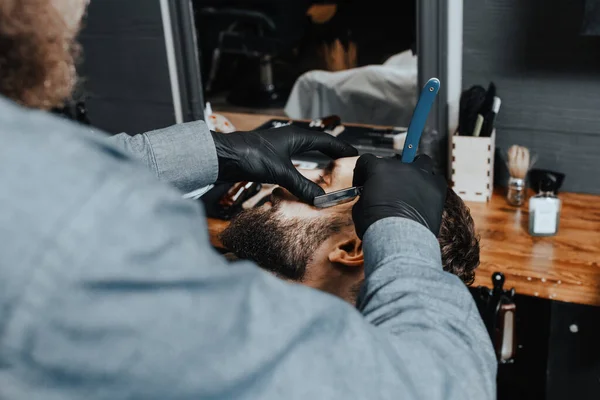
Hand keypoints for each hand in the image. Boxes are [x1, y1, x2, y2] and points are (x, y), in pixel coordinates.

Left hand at [211, 126, 356, 202]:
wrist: (222, 157)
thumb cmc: (250, 156)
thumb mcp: (280, 172)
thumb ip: (302, 185)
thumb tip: (321, 198)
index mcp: (295, 136)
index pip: (324, 140)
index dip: (340, 148)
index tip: (354, 154)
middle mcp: (288, 139)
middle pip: (316, 143)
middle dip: (331, 151)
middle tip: (344, 159)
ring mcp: (277, 147)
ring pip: (303, 151)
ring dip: (316, 157)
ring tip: (328, 166)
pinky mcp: (268, 157)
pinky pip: (292, 160)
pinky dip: (302, 167)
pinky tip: (302, 174)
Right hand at [352, 154, 446, 237]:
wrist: (398, 239)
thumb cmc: (376, 226)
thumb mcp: (359, 208)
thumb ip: (366, 195)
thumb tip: (370, 197)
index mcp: (378, 168)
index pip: (367, 160)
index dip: (363, 172)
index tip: (364, 183)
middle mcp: (401, 167)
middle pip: (394, 161)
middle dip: (390, 174)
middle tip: (388, 189)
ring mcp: (421, 175)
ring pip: (422, 161)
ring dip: (416, 170)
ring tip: (412, 185)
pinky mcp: (437, 188)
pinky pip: (437, 179)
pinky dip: (431, 185)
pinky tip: (426, 195)